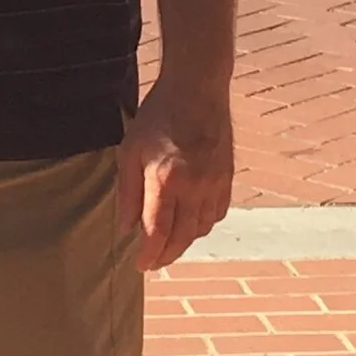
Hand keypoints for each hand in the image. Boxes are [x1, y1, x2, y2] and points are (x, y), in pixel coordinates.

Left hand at [116, 82, 232, 272]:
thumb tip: (127, 228)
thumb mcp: (130, 149)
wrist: (197, 89)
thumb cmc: (159, 115)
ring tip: (168, 243)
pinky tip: (190, 222)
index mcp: (166, 179)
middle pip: (182, 238)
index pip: (157, 232)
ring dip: (184, 241)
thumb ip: (128, 192)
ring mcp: (215, 183)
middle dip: (166, 255)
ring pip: (201, 229)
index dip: (148, 255)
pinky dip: (202, 225)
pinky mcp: (227, 178)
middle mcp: (194, 187)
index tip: (140, 266)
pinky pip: (216, 214)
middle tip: (153, 263)